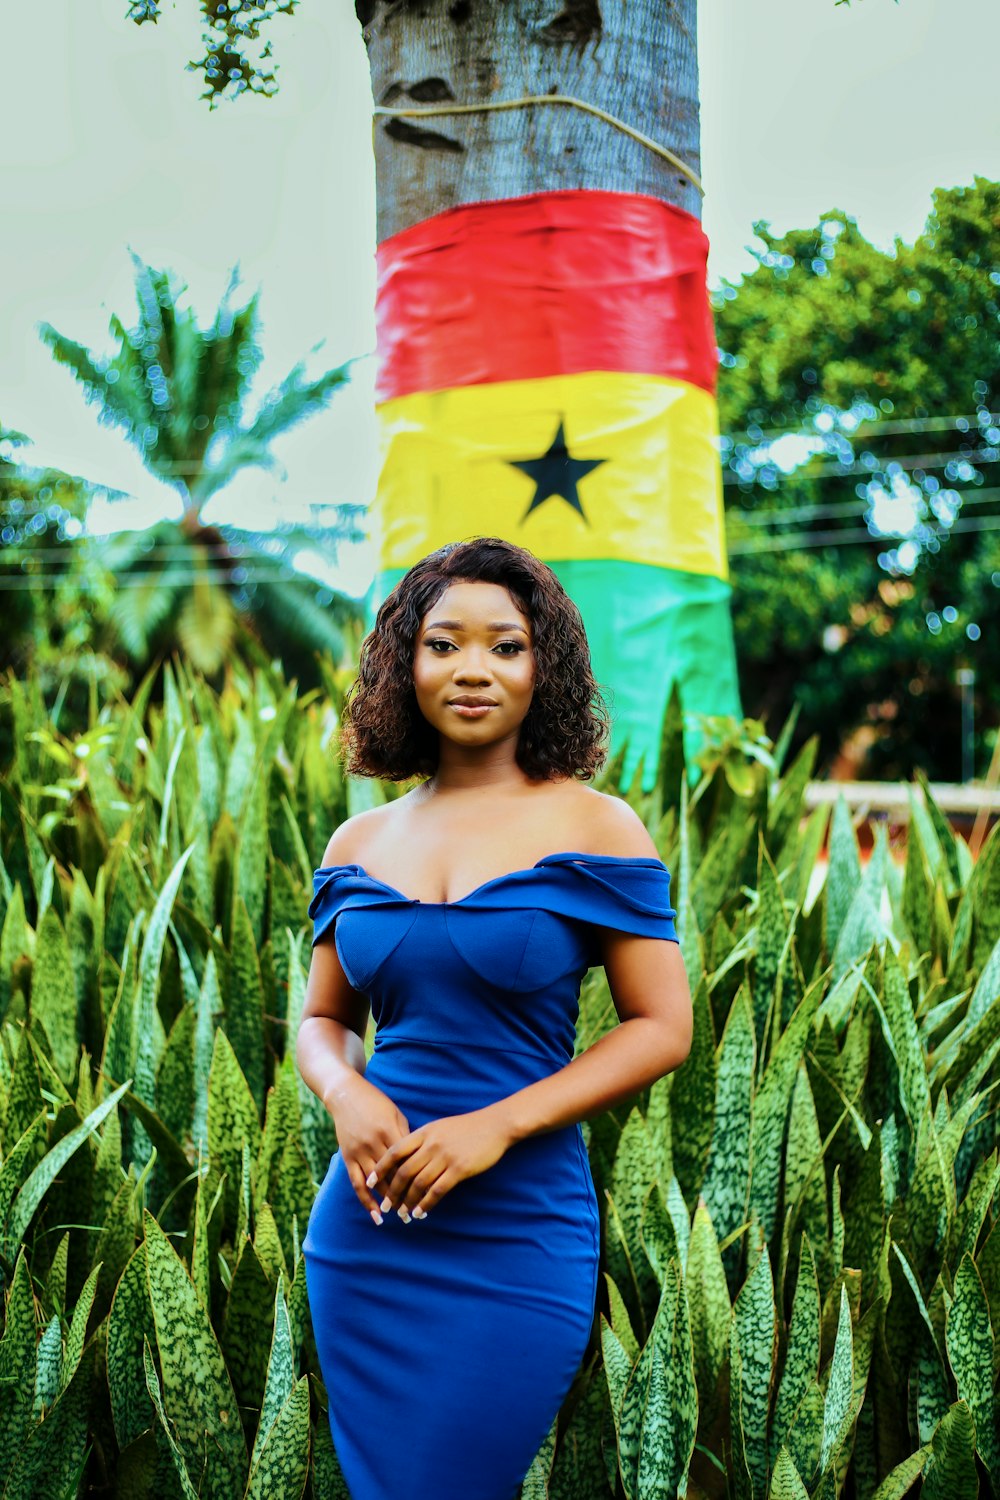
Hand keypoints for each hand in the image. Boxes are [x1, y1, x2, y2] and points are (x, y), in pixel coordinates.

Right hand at [324, 1073, 409, 1225]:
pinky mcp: (348, 1156)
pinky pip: (357, 1183)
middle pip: (393, 1175)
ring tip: (402, 1217)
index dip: (419, 1177)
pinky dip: (366, 1201)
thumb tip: (420, 1159)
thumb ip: (406, 1136)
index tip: (431, 1192)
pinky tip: (375, 1215)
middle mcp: (373, 1143)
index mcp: (389, 1130)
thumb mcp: (395, 1114)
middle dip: (406, 1195)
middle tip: (419, 1211)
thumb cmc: (376, 1102)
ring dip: (389, 1202)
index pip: (408, 1160)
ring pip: (376, 1183)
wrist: (346, 1094)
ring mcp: (359, 1151)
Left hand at [367, 1108, 511, 1221]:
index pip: (396, 1151)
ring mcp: (445, 1157)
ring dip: (408, 1201)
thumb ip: (423, 1140)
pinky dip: (427, 1203)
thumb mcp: (440, 1128)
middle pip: (404, 1172)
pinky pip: (438, 1190)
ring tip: (403, 1214)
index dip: (381, 1168)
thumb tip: (405, 1157)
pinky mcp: (459, 1169)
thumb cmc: (466, 1127)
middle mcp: (431, 1145)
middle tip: (387, 1206)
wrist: (494, 1125)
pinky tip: (422, 1212)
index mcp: (424, 1133)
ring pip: (419, 1184)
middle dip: (393, 1192)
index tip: (371, 1182)